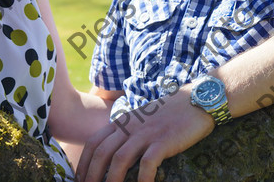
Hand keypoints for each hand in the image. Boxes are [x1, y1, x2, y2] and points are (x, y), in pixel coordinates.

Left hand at [76, 84, 214, 181]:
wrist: (195, 100)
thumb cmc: (170, 114)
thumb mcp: (142, 120)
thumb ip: (128, 133)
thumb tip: (116, 156)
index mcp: (122, 121)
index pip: (94, 143)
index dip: (83, 164)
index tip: (79, 180)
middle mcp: (130, 127)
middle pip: (101, 153)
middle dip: (91, 176)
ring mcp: (146, 133)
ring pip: (120, 160)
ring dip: (112, 181)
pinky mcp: (163, 141)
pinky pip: (147, 164)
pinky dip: (142, 181)